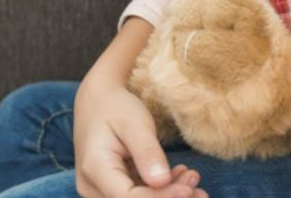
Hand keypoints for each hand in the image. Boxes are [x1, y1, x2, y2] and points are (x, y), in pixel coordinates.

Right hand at [74, 84, 207, 197]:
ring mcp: (100, 190)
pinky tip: (180, 177)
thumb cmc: (116, 107)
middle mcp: (92, 186)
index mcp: (95, 168)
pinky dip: (161, 190)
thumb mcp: (134, 123)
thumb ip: (147, 152)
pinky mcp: (112, 189)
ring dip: (168, 195)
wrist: (98, 101)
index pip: (128, 197)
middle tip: (197, 186)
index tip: (188, 190)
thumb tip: (162, 181)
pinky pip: (137, 196)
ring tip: (193, 178)